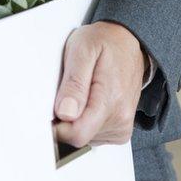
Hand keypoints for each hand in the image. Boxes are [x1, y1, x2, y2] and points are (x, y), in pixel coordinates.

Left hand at [53, 21, 145, 145]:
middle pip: (79, 138)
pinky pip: (95, 136)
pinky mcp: (122, 129)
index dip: (58, 126)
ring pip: (86, 138)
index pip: (77, 134)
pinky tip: (89, 101)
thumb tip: (65, 113)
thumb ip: (74, 83)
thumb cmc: (104, 43)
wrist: (127, 41)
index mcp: (111, 100)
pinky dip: (87, 122)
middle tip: (69, 91)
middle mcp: (121, 117)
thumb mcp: (82, 51)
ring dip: (77, 120)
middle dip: (67, 119)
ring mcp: (123, 125)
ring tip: (83, 92)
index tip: (53, 107)